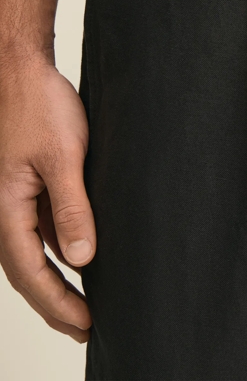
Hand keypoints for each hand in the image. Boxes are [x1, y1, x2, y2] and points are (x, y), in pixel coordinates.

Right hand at [0, 54, 94, 343]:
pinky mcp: (28, 185)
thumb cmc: (39, 106)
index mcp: (6, 208)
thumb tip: (82, 259)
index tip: (86, 324)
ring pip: (33, 252)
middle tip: (86, 327)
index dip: (58, 304)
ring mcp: (16, 199)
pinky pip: (40, 228)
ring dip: (56, 279)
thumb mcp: (62, 157)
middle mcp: (5, 210)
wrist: (23, 70)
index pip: (31, 272)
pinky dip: (58, 249)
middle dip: (55, 303)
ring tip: (85, 301)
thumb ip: (71, 207)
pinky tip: (80, 255)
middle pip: (28, 270)